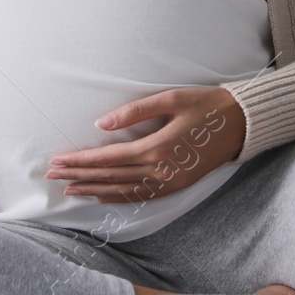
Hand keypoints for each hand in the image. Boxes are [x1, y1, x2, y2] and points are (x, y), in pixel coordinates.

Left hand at [45, 86, 246, 202]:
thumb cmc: (206, 105)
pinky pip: (141, 196)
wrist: (242, 124)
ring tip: (68, 188)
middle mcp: (160, 171)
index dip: (79, 161)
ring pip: (122, 190)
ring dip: (93, 189)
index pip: (107, 159)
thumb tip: (101, 124)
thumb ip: (134, 111)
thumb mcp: (171, 98)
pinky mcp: (177, 185)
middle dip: (78, 176)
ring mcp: (169, 182)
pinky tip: (101, 195)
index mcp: (156, 148)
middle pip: (110, 177)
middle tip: (51, 175)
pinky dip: (118, 196)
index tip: (57, 161)